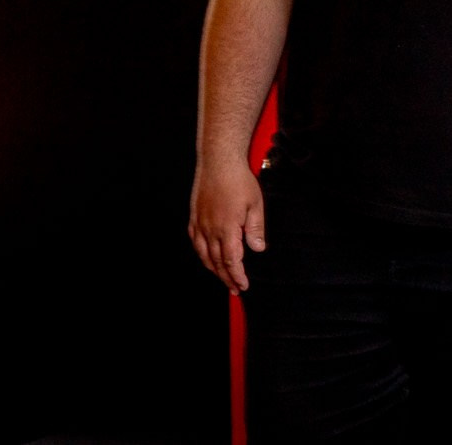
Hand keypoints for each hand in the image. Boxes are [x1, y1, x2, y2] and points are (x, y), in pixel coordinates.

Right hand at [189, 158, 265, 293]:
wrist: (218, 161)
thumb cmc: (238, 180)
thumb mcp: (255, 204)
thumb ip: (256, 229)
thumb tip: (257, 249)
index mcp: (227, 229)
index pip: (232, 261)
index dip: (237, 276)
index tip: (242, 286)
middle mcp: (210, 229)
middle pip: (217, 262)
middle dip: (227, 278)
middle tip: (235, 288)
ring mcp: (200, 223)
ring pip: (204, 255)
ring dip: (213, 269)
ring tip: (223, 278)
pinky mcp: (194, 217)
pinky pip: (195, 242)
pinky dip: (201, 254)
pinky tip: (206, 257)